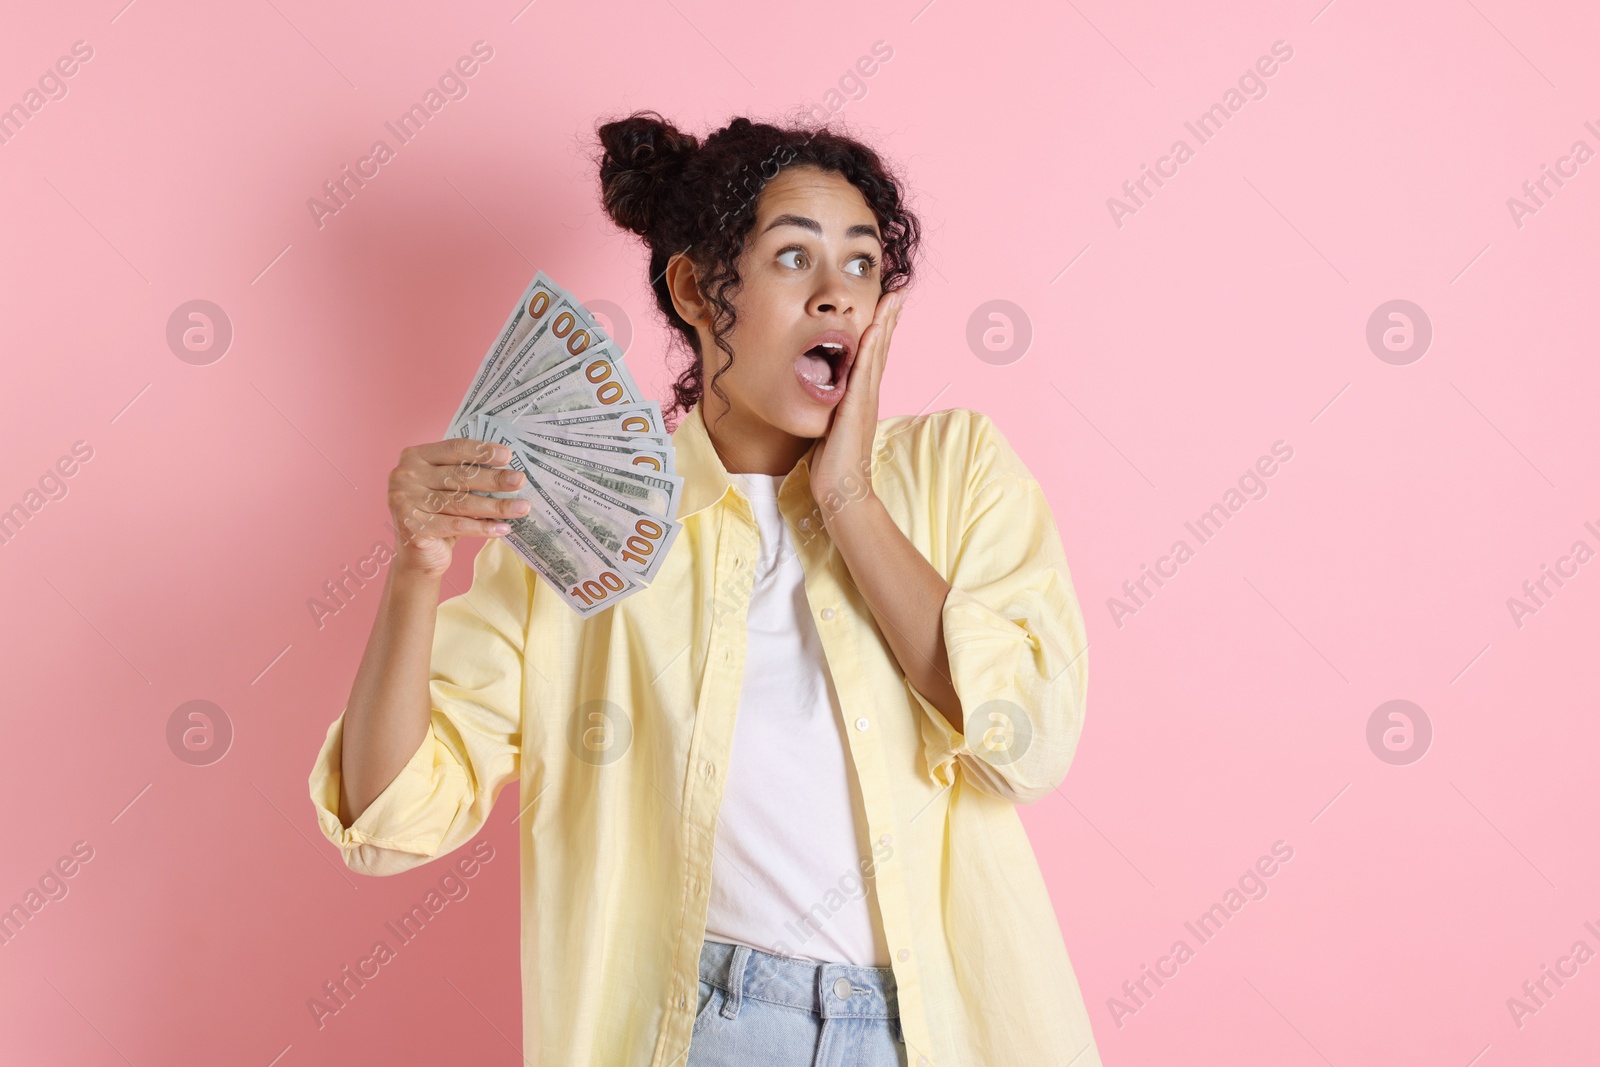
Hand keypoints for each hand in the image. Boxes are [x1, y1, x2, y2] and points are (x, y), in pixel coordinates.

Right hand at [387, 438, 530, 579]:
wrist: (418, 556)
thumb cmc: (438, 515)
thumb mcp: (447, 488)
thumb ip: (466, 474)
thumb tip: (508, 470)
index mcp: (415, 456)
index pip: (453, 449)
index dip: (482, 451)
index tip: (508, 456)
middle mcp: (405, 475)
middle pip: (459, 476)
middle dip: (494, 479)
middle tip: (520, 481)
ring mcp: (405, 501)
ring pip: (461, 502)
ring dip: (496, 506)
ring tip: (522, 507)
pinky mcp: (412, 527)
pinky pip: (457, 525)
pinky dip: (483, 527)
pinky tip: (503, 528)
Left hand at [809, 288, 904, 514]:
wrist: (842, 489)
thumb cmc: (834, 462)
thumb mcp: (833, 425)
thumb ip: (834, 407)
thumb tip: (825, 395)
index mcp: (863, 397)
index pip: (875, 355)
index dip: (882, 329)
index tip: (888, 304)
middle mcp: (869, 394)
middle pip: (882, 348)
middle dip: (890, 318)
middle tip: (899, 291)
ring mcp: (866, 400)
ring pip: (878, 354)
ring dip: (885, 324)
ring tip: (893, 299)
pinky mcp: (857, 409)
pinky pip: (864, 373)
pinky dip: (871, 350)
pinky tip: (873, 330)